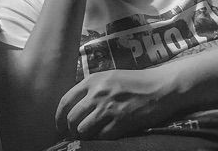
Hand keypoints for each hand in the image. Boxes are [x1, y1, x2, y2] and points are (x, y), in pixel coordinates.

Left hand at [55, 68, 176, 139]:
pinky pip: (101, 137)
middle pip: (72, 118)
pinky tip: (103, 136)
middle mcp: (97, 94)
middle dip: (70, 130)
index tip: (59, 126)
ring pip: (83, 130)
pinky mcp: (120, 122)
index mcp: (92, 81)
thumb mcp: (108, 77)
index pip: (65, 101)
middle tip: (74, 135)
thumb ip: (91, 88)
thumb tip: (76, 106)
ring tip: (88, 136)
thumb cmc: (134, 81)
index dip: (59, 116)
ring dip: (84, 136)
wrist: (158, 87)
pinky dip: (99, 140)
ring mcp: (108, 109)